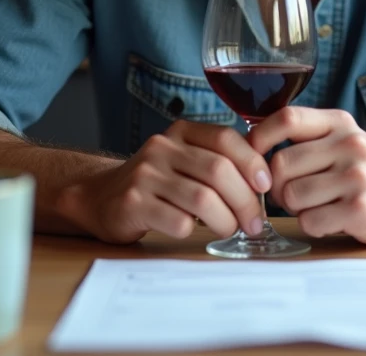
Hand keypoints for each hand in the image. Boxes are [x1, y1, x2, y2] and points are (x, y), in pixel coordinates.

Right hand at [55, 121, 271, 243]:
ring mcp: (144, 175)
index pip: (225, 138)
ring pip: (202, 198)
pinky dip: (194, 231)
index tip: (266, 187)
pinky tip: (194, 232)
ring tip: (230, 230)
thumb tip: (265, 182)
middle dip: (244, 201)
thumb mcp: (185, 160)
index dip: (252, 162)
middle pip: (218, 172)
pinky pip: (178, 221)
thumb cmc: (156, 183)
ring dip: (225, 220)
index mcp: (181, 133)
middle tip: (254, 223)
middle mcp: (161, 148)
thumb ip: (218, 161)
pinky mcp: (132, 203)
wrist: (99, 197)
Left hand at [248, 107, 365, 245]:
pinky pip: (310, 221)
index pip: (287, 118)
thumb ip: (306, 137)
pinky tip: (331, 219)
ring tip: (316, 206)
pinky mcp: (360, 210)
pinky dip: (313, 225)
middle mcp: (349, 145)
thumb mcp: (343, 138)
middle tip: (291, 194)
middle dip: (276, 186)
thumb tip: (249, 148)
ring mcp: (356, 177)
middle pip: (280, 165)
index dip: (260, 138)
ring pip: (291, 196)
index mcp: (339, 123)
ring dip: (295, 208)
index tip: (254, 156)